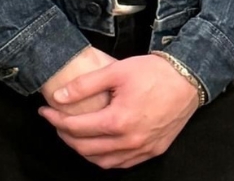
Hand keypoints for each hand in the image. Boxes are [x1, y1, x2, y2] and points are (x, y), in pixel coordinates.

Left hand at [38, 54, 199, 168]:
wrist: (188, 78)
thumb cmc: (153, 72)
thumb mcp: (115, 70)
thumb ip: (84, 85)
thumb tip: (58, 97)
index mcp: (118, 121)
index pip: (76, 128)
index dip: (55, 120)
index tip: (44, 111)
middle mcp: (130, 141)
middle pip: (86, 149)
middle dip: (65, 136)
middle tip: (56, 122)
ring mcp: (143, 149)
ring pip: (104, 162)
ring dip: (84, 151)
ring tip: (74, 135)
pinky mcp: (154, 150)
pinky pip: (123, 163)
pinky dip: (106, 158)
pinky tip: (99, 146)